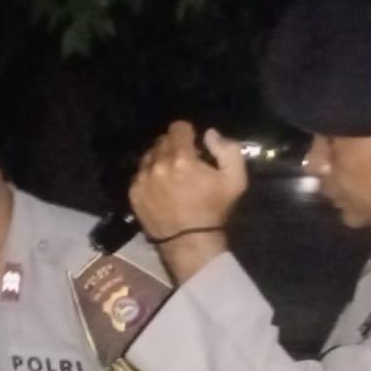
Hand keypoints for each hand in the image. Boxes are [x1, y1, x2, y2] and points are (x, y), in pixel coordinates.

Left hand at [129, 123, 247, 279]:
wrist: (190, 242)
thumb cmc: (214, 210)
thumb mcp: (235, 179)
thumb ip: (228, 149)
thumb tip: (209, 134)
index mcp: (182, 158)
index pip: (177, 127)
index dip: (187, 133)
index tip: (192, 143)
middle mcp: (158, 165)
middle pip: (162, 141)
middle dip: (173, 146)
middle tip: (183, 161)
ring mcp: (142, 180)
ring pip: (149, 156)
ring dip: (159, 159)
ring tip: (169, 174)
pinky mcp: (134, 193)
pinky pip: (139, 174)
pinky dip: (149, 176)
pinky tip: (159, 187)